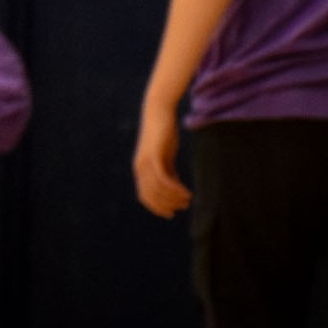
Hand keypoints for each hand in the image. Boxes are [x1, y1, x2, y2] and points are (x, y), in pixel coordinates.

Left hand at [133, 102, 191, 217]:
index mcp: (140, 170)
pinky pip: (163, 179)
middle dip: (167, 205)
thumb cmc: (163, 135)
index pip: (145, 197)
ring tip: (188, 199)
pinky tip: (186, 192)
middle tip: (183, 206)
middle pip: (152, 196)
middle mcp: (140, 168)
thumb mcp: (165, 156)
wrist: (158, 113)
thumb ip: (168, 171)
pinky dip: (175, 189)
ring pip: (158, 190)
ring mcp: (145, 163)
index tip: (171, 213)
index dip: (157, 208)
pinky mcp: (153, 156)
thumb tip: (174, 188)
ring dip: (174, 198)